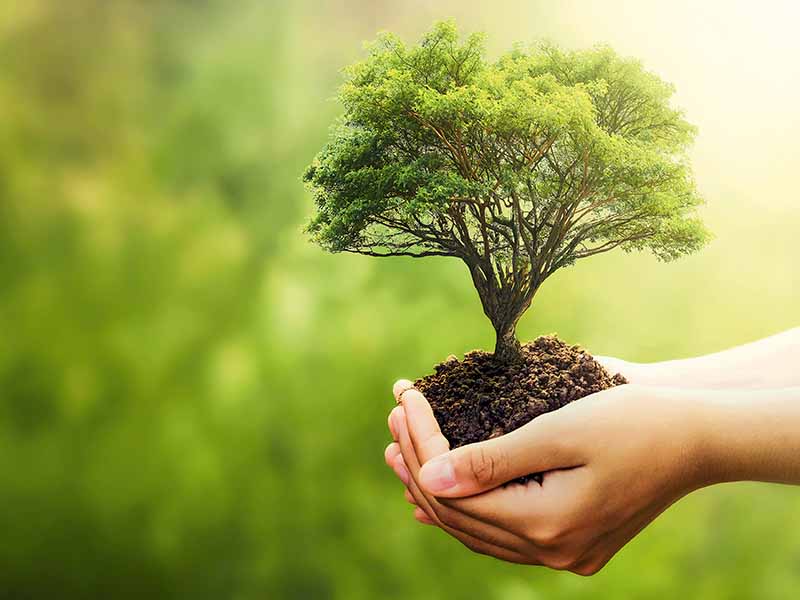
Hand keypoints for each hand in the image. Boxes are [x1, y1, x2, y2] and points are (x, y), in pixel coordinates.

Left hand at [386, 382, 712, 573]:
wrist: (697, 437)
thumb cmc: (632, 421)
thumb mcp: (557, 432)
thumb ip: (489, 462)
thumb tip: (427, 478)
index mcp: (545, 524)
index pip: (454, 489)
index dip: (420, 443)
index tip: (404, 397)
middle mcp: (550, 550)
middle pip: (458, 513)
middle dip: (418, 462)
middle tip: (393, 419)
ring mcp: (563, 551)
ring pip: (476, 526)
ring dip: (436, 486)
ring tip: (401, 450)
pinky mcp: (572, 540)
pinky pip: (501, 530)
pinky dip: (468, 505)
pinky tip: (441, 486)